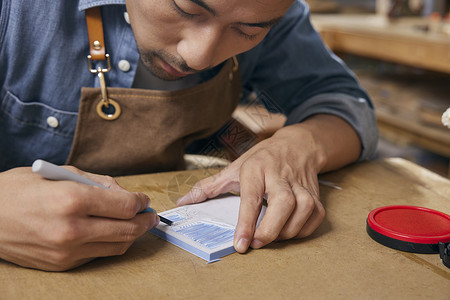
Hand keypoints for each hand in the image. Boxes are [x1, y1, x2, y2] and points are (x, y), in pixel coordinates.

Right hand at [0, 166, 158, 270]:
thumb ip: (97, 182)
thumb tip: (123, 192)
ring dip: (132, 234)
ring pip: (117, 246)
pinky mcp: (61, 264)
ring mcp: (66, 251)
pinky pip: (98, 254)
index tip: (143, 199)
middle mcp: (72, 229)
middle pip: (127, 230)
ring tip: (137, 224)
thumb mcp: (60, 173)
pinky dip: (110, 243)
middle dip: (145, 221)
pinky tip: (111, 232)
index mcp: (72, 200)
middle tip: (151, 215)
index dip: (140, 202)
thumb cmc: (19, 189)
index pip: (125, 206)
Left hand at [177, 115, 360, 252]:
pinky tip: (288, 232)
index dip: (245, 222)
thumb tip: (183, 203)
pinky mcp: (315, 194)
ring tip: (271, 237)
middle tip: (256, 243)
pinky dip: (303, 229)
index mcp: (257, 169)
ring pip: (303, 209)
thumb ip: (208, 187)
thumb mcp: (234, 167)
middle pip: (283, 203)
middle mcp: (280, 175)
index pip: (251, 197)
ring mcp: (300, 184)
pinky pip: (315, 215)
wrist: (297, 145)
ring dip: (288, 230)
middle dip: (270, 229)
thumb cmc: (262, 158)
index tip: (240, 244)